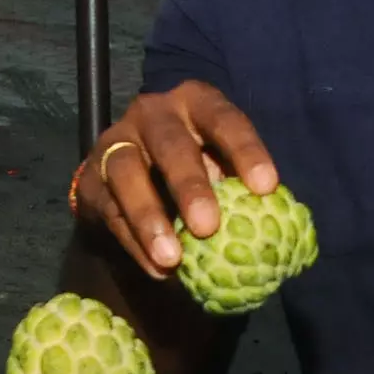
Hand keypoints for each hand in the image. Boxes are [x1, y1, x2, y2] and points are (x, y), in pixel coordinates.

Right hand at [71, 82, 277, 279]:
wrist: (132, 167)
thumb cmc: (198, 163)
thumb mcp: (221, 160)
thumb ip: (241, 184)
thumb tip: (280, 226)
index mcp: (197, 103)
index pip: (225, 119)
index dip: (246, 151)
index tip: (266, 187)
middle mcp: (154, 114)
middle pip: (171, 145)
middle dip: (190, 185)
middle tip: (208, 226)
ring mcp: (117, 141)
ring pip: (127, 173)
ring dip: (150, 218)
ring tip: (172, 259)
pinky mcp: (92, 176)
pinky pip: (110, 210)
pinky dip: (134, 242)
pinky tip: (157, 270)